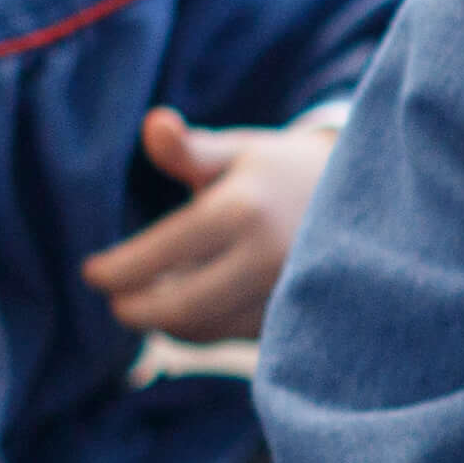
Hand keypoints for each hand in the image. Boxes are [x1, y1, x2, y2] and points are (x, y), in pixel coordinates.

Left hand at [82, 109, 333, 340]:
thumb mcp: (240, 151)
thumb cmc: (284, 172)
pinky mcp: (301, 324)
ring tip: (153, 300)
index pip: (158, 255)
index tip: (91, 272)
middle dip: (135, 310)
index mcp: (243, 210)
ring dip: (169, 323)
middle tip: (115, 303)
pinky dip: (206, 329)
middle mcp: (268, 259)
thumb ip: (190, 148)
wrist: (371, 201)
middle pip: (179, 308)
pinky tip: (197, 307)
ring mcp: (289, 297)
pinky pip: (235, 339)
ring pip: (206, 330)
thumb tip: (154, 123)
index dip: (116, 271)